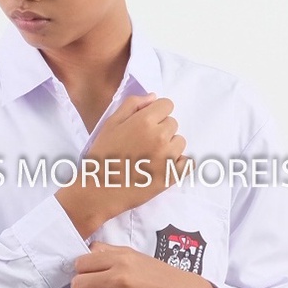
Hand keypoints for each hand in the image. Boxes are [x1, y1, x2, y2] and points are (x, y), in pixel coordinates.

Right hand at [56, 94, 189, 238]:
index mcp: (144, 121)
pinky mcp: (172, 176)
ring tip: (150, 157)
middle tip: (143, 143)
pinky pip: (188, 163)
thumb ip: (132, 105)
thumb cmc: (102, 156)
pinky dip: (179, 164)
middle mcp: (160, 137)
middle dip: (161, 130)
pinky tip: (163, 167)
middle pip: (173, 123)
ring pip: (180, 142)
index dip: (156, 113)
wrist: (99, 190)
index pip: (167, 105)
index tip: (146, 124)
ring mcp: (168, 157)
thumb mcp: (110, 124)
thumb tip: (153, 97)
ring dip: (169, 146)